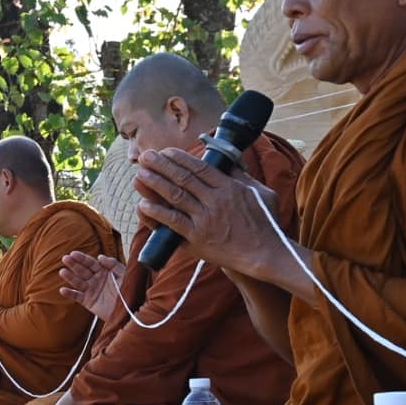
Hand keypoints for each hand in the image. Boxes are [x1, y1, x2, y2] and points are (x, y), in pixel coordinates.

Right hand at [59, 252, 126, 321]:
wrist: (130, 310)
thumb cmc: (129, 291)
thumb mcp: (125, 275)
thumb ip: (113, 265)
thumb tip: (100, 257)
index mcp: (104, 271)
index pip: (91, 263)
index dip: (82, 258)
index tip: (74, 253)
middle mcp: (96, 280)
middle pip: (82, 270)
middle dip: (74, 264)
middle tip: (65, 258)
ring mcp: (91, 290)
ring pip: (78, 282)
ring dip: (70, 277)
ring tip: (62, 272)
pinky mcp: (88, 302)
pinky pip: (77, 297)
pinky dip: (69, 294)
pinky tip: (63, 289)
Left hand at [134, 149, 290, 279]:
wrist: (265, 253)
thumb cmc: (265, 223)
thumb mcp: (261, 192)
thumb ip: (243, 176)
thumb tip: (229, 160)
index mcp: (229, 187)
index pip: (199, 167)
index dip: (179, 158)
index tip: (165, 151)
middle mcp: (216, 201)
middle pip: (183, 178)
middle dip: (161, 165)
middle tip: (145, 156)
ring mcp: (206, 219)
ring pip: (175, 196)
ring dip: (155, 184)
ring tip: (140, 174)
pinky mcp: (198, 238)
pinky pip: (174, 222)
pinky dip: (157, 213)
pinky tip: (143, 205)